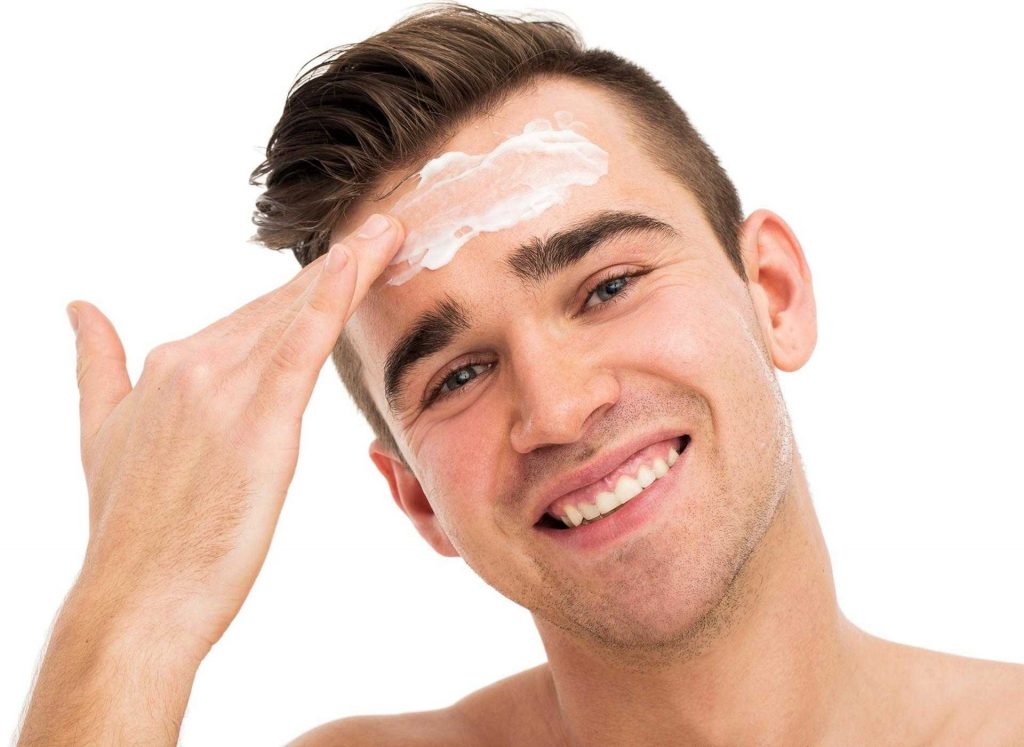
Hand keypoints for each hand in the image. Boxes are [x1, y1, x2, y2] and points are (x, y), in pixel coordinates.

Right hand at [66, 213, 402, 655]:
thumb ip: (96, 364)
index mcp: (167, 366)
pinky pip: (301, 345)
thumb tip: (78, 308)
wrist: (137, 600)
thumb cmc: (131, 530)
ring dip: (350, 266)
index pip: (251, 317)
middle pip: (278, 306)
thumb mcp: (98, 432)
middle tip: (387, 226)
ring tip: (390, 231)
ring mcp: (222, 390)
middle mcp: (192, 365)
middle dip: (336, 265)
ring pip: (296, 314)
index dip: (303, 291)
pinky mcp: (258, 422)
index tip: (346, 259)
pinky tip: (359, 263)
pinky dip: (330, 299)